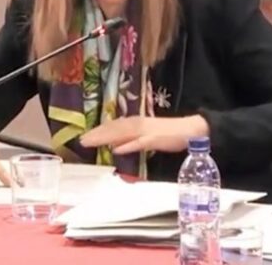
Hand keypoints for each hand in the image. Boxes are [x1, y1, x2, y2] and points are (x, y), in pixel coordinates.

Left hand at [80, 115, 209, 154]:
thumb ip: (130, 140)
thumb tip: (115, 144)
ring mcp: (146, 131)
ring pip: (122, 134)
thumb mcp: (146, 136)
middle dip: (97, 135)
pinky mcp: (155, 139)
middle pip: (114, 129)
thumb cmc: (169, 134)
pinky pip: (139, 142)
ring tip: (91, 143)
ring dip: (105, 138)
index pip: (113, 126)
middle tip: (81, 141)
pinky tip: (117, 149)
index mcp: (136, 123)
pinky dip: (128, 145)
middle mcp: (138, 124)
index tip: (84, 136)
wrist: (190, 130)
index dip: (98, 131)